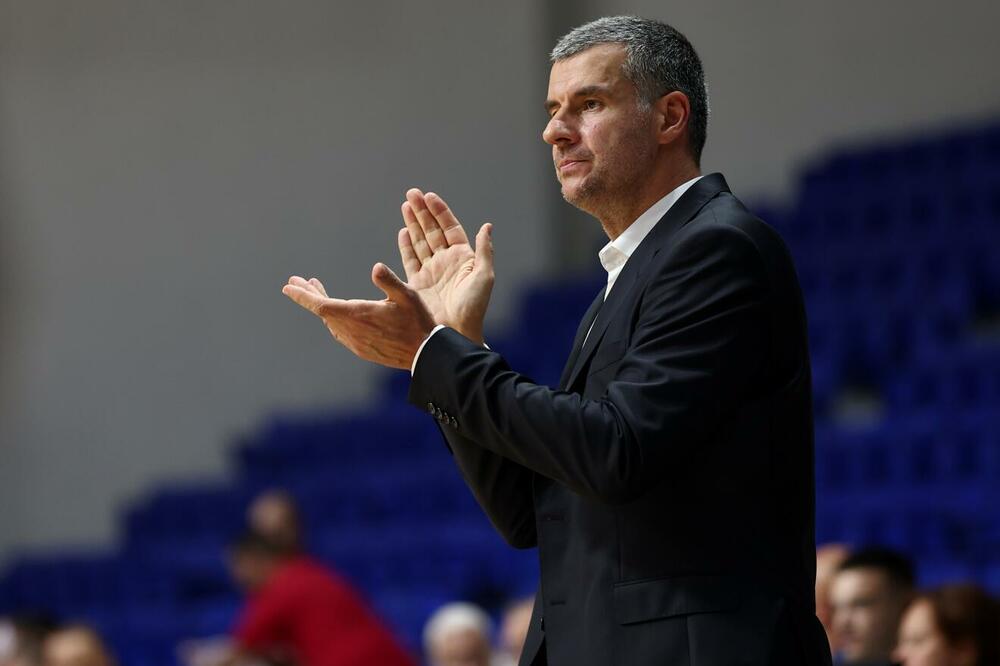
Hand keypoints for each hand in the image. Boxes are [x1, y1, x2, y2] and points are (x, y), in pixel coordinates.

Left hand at [281, 263, 435, 369]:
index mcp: (358, 315)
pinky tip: (337, 313)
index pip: (321, 305)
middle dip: (308, 296)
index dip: (303, 295)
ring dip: (322, 306)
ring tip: (318, 292)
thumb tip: (375, 267)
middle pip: (323, 312)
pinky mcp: (362, 350)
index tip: (288, 286)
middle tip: (296, 283)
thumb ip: (390, 281)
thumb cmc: (418, 322)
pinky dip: (333, 319)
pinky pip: (340, 333)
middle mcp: (352, 331)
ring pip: (331, 322)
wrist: (425, 354)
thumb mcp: (408, 296)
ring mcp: (355, 343)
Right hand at [399, 189, 493, 343]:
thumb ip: (484, 251)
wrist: (456, 332)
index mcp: (462, 257)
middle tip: (411, 193)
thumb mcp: (484, 277)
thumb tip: (487, 226)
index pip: (449, 227)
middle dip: (422, 212)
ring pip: (420, 241)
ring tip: (405, 205)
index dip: (440, 211)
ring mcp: (431, 271)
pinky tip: (403, 231)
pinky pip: (410, 259)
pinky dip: (406, 245)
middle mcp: (446, 261)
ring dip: (413, 223)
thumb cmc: (473, 307)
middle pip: (432, 230)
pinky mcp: (418, 283)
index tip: (429, 196)